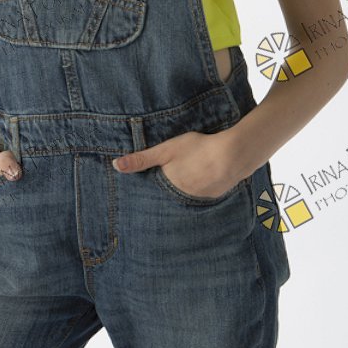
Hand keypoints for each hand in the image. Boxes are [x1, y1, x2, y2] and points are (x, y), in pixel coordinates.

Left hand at [111, 128, 243, 198]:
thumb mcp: (166, 150)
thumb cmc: (197, 149)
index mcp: (169, 187)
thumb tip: (115, 166)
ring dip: (184, 190)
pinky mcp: (214, 196)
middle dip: (166, 193)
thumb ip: (141, 159)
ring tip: (184, 180)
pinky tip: (203, 178)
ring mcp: (200, 199)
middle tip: (166, 183)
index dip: (149, 189)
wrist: (233, 156)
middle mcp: (182, 198)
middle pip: (170, 196)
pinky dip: (200, 188)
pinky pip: (202, 195)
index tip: (141, 191)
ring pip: (186, 196)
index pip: (154, 192)